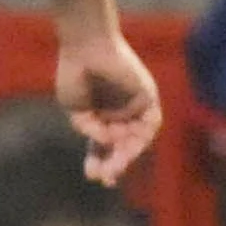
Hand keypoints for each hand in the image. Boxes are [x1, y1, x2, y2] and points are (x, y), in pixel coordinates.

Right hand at [57, 28, 160, 185]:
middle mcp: (121, 115)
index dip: (100, 163)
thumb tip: (107, 143)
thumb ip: (90, 129)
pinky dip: (138, 134)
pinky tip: (121, 142)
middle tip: (104, 179)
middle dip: (114, 163)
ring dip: (127, 155)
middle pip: (123, 146)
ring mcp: (135, 106)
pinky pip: (150, 122)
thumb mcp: (76, 110)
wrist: (84, 46)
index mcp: (102, 118)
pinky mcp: (148, 96)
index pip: (104, 147)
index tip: (93, 177)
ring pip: (137, 138)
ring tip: (114, 169)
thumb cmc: (74, 73)